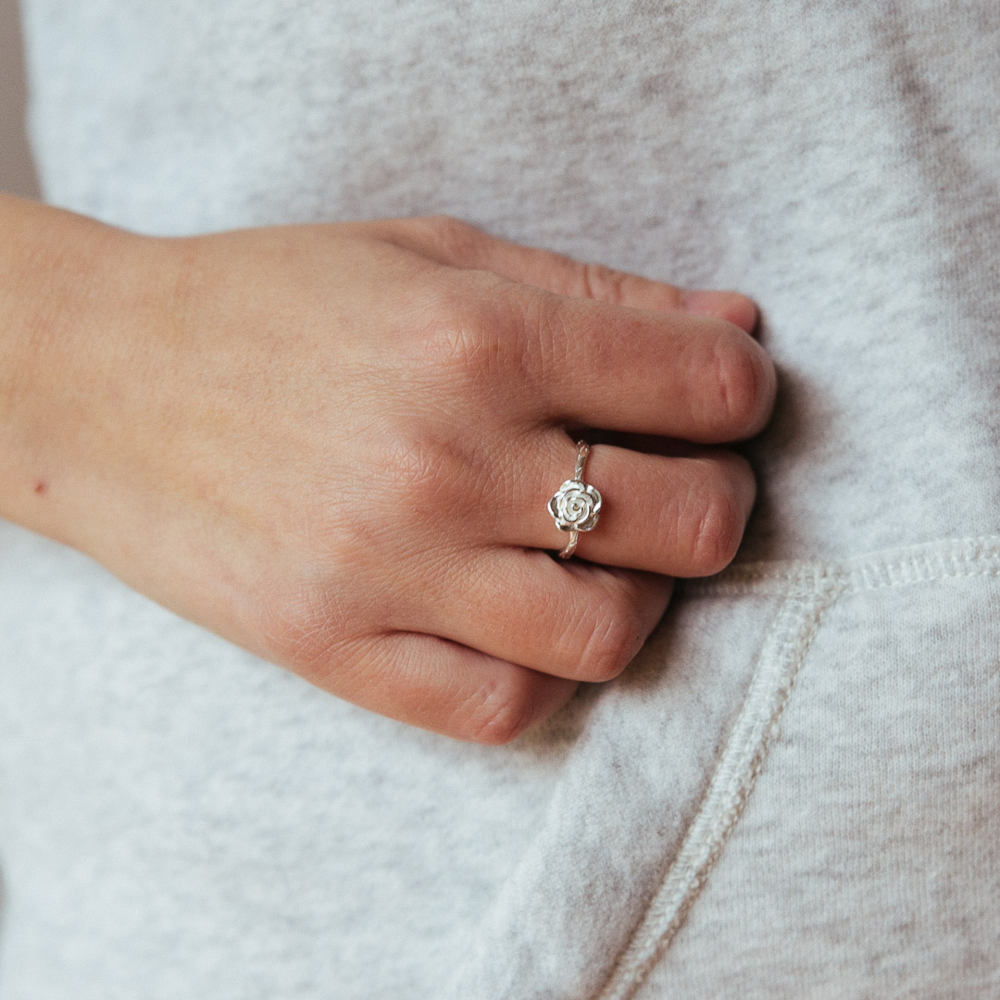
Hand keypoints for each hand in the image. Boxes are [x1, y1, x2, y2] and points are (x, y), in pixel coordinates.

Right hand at [7, 210, 774, 741]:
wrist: (105, 381)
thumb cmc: (275, 302)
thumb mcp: (435, 255)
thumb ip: (599, 294)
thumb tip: (737, 328)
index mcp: (478, 340)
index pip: (706, 387)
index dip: (742, 388)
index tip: (717, 394)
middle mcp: (446, 462)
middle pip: (689, 524)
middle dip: (719, 498)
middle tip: (679, 477)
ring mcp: (391, 571)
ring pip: (610, 634)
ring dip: (643, 596)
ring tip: (602, 555)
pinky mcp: (337, 652)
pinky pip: (501, 707)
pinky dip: (543, 673)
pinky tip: (520, 617)